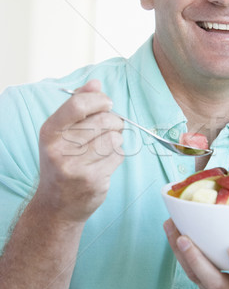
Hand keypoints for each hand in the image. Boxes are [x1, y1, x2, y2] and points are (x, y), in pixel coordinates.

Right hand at [35, 80, 124, 222]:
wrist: (57, 205)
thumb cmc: (62, 162)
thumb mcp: (61, 132)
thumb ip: (78, 105)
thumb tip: (96, 83)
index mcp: (50, 132)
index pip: (79, 104)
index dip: (100, 100)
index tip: (106, 104)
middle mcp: (59, 149)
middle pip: (103, 121)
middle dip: (114, 121)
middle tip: (112, 127)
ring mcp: (76, 167)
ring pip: (114, 138)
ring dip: (116, 139)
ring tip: (106, 145)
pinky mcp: (93, 181)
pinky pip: (118, 156)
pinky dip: (117, 155)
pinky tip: (105, 161)